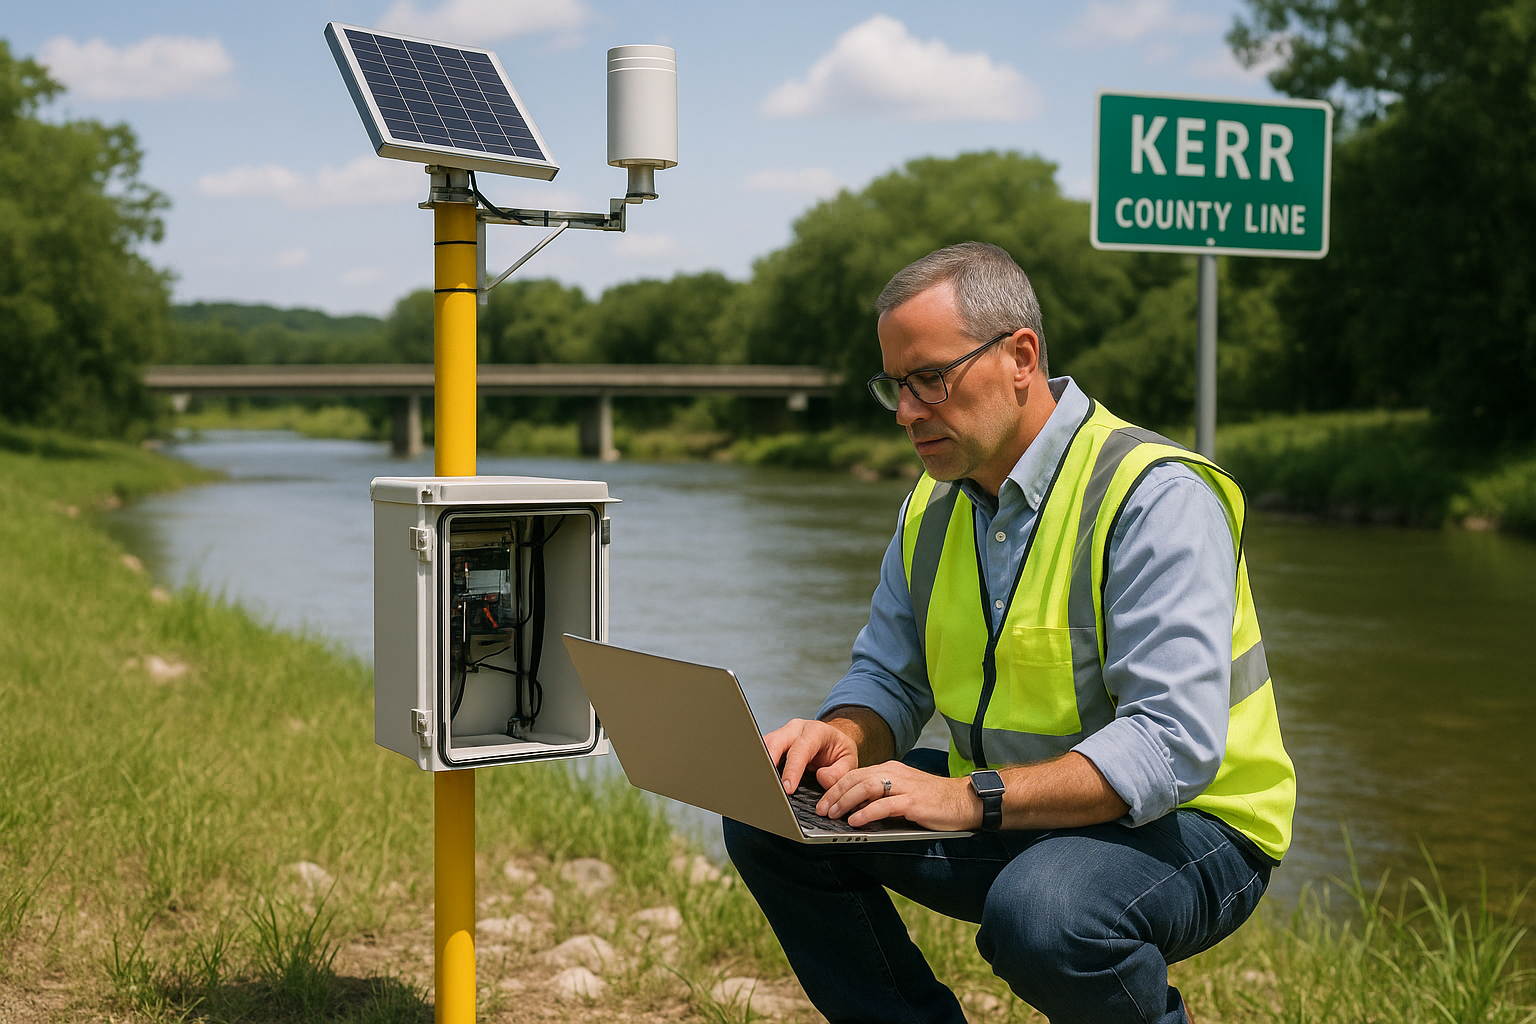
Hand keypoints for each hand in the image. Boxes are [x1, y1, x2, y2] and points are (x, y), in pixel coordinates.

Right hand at [764, 718, 859, 794]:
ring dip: (762, 764)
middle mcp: (796, 729)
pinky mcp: (775, 742)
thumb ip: (840, 772)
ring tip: (762, 783)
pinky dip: (762, 764)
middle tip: (767, 784)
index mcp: (816, 731)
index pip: (800, 749)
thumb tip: (822, 778)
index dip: (792, 769)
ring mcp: (783, 734)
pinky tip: (762, 778)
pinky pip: (764, 751)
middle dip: (768, 762)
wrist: (833, 740)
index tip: (787, 788)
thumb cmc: (838, 750)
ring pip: (765, 745)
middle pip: (775, 742)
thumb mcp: (849, 761)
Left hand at [819, 760, 981, 831]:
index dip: (835, 787)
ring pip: (866, 788)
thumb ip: (879, 796)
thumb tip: (853, 807)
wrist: (964, 800)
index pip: (854, 774)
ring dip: (845, 801)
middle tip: (820, 810)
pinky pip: (884, 805)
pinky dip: (866, 813)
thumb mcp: (902, 792)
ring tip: (832, 814)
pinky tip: (855, 821)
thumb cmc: (933, 800)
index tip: (822, 802)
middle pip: (855, 778)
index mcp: (889, 769)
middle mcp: (894, 773)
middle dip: (834, 794)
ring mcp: (904, 786)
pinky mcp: (912, 802)